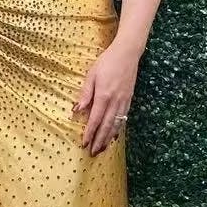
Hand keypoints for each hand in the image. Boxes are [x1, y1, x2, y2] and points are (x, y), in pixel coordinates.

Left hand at [72, 39, 139, 155]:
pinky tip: (114, 136)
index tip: (84, 143)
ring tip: (102, 149)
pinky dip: (118, 129)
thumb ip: (85, 93)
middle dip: (99, 141)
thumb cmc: (107, 62)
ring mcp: (124, 102)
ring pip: (116, 125)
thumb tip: (77, 110)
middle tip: (93, 153)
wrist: (128, 53)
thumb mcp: (92, 75)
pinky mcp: (129, 100)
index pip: (95, 119)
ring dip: (109, 138)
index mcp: (104, 95)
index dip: (90, 133)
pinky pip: (123, 119)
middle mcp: (115, 101)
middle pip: (107, 126)